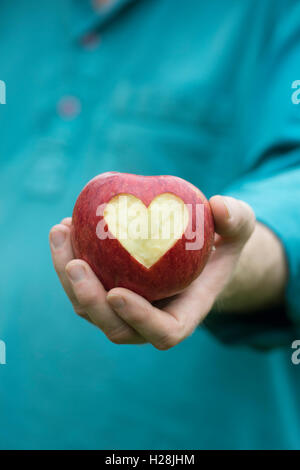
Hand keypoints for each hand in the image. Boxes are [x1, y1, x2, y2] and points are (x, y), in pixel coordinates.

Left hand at [49, 196, 254, 349]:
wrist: (196, 251)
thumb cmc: (220, 243)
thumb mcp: (239, 227)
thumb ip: (237, 219)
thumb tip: (219, 206)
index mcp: (184, 313)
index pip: (163, 332)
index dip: (139, 319)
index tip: (118, 293)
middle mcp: (151, 319)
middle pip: (115, 327)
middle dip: (90, 301)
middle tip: (75, 263)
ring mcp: (126, 308)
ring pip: (89, 307)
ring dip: (68, 276)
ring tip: (62, 232)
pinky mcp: (108, 290)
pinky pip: (82, 283)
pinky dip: (68, 259)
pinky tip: (66, 227)